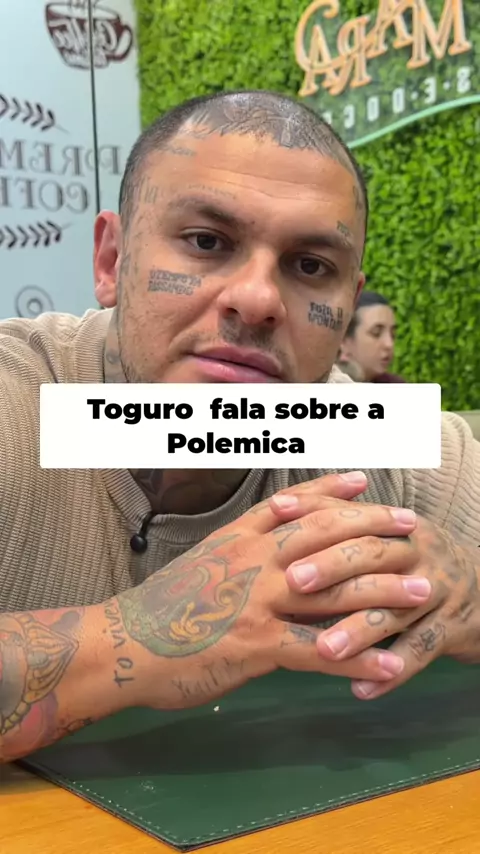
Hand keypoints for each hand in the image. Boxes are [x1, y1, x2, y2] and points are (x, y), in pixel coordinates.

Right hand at [116, 472, 422, 709]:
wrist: (120, 642)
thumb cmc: (158, 608)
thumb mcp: (199, 561)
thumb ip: (238, 545)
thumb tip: (270, 533)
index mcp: (238, 540)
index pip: (292, 506)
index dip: (330, 491)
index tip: (363, 481)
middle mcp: (254, 562)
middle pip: (324, 537)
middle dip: (373, 529)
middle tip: (411, 525)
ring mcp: (258, 601)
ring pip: (332, 591)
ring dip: (383, 592)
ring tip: (422, 591)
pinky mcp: (257, 644)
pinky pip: (319, 652)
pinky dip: (359, 658)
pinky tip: (390, 664)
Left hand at [284, 514, 479, 699]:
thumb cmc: (413, 561)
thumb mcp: (383, 534)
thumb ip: (334, 518)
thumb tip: (276, 504)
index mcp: (395, 526)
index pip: (353, 515)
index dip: (316, 515)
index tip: (277, 517)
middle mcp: (418, 552)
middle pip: (373, 555)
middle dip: (331, 567)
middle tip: (293, 582)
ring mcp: (438, 591)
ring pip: (395, 610)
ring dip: (359, 631)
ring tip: (324, 649)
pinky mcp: (453, 629)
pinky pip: (421, 651)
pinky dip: (392, 672)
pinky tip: (361, 689)